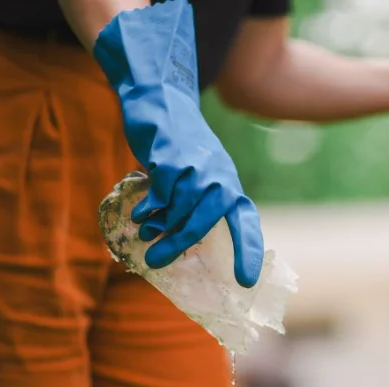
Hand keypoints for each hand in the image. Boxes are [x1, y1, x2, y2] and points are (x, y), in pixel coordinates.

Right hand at [94, 0, 262, 285]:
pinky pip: (160, 195)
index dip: (248, 252)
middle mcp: (219, 178)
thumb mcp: (200, 176)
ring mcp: (197, 169)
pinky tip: (140, 215)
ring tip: (146, 235)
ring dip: (159, 226)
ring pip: (179, 210)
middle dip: (178, 244)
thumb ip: (196, 206)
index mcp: (230, 185)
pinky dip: (148, 208)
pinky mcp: (172, 160)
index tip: (246, 282)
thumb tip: (180, 242)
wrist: (162, 101)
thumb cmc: (180, 147)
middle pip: (203, 223)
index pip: (245, 223)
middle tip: (158, 262)